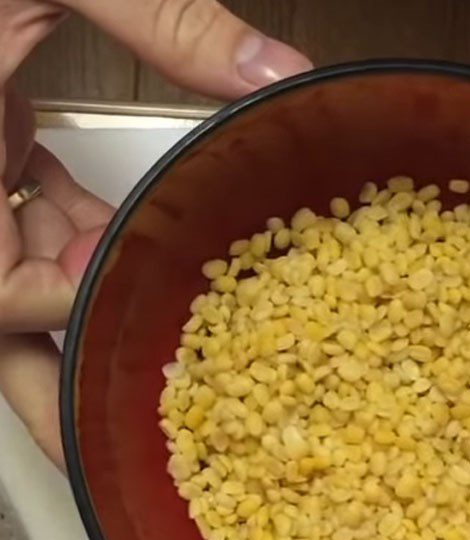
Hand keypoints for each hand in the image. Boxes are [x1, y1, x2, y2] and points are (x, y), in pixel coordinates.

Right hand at [0, 0, 309, 467]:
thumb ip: (167, 19)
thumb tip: (272, 72)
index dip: (57, 310)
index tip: (128, 291)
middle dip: (54, 360)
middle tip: (126, 400)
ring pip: (13, 261)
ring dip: (82, 279)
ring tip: (154, 295)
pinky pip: (17, 210)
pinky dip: (69, 225)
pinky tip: (117, 220)